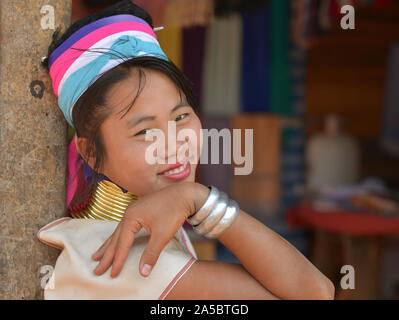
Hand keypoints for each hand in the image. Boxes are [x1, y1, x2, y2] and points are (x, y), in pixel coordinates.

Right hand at [91, 181, 207, 277]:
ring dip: (108, 245)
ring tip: (97, 256)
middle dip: (106, 255)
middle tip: (96, 270)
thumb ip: (151, 253)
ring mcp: (133, 210)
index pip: (122, 243)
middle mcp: (129, 213)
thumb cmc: (173, 212)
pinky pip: (124, 227)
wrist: (184, 194)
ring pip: (117, 232)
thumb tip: (143, 272)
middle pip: (115, 237)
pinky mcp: (140, 210)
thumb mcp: (162, 235)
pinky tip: (115, 240)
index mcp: (131, 217)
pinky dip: (118, 237)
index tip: (112, 274)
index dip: (117, 260)